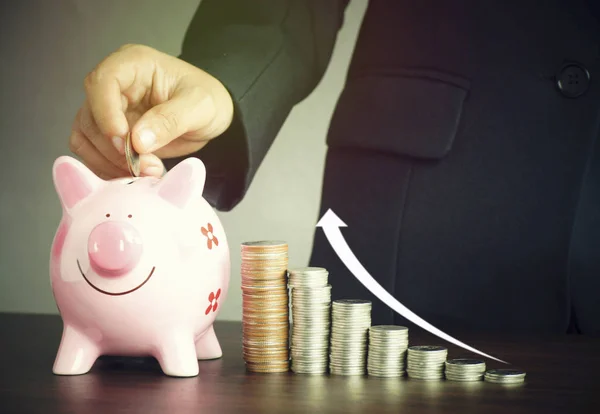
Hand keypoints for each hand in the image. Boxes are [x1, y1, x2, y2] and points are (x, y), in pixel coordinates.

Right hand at [69, 44, 233, 178]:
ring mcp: (108, 109)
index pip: (102, 82)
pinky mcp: (108, 133)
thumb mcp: (200, 106)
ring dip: (110, 162)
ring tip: (146, 173)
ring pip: (86, 136)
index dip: (106, 113)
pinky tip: (132, 176)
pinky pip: (91, 151)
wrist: (210, 116)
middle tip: (147, 167)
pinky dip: (106, 168)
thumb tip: (137, 141)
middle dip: (115, 148)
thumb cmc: (207, 100)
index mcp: (133, 64)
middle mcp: (114, 85)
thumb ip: (171, 120)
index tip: (124, 141)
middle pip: (91, 115)